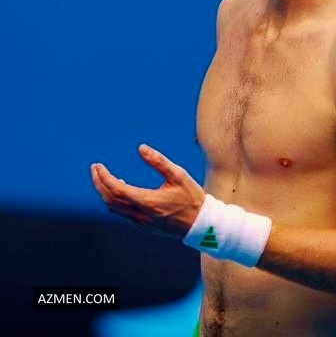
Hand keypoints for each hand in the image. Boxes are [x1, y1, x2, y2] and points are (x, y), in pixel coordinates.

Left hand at [91, 144, 205, 237]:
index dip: (104, 177)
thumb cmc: (192, 198)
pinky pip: (123, 213)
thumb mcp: (178, 175)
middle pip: (110, 200)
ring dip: (106, 193)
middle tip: (95, 169)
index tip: (98, 165)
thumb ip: (159, 161)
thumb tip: (141, 148)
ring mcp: (142, 223)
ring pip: (115, 209)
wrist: (202, 225)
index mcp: (148, 201)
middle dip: (99, 184)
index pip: (116, 190)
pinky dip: (116, 201)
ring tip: (104, 177)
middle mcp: (141, 215)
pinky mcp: (145, 227)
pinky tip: (121, 190)